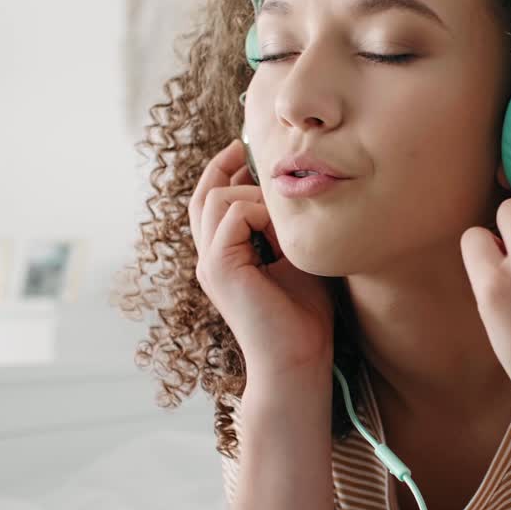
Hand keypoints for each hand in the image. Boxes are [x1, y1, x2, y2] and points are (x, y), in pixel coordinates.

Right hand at [189, 139, 334, 382]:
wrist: (299, 360)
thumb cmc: (305, 317)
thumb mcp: (298, 259)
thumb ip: (287, 228)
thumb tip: (294, 189)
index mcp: (225, 256)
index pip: (211, 201)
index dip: (223, 170)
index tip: (244, 148)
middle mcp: (210, 257)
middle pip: (205, 194)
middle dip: (229, 168)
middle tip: (257, 155)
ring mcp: (210, 263)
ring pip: (217, 199)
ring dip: (256, 197)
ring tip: (284, 223)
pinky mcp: (219, 268)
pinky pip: (231, 214)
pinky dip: (259, 213)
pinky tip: (281, 235)